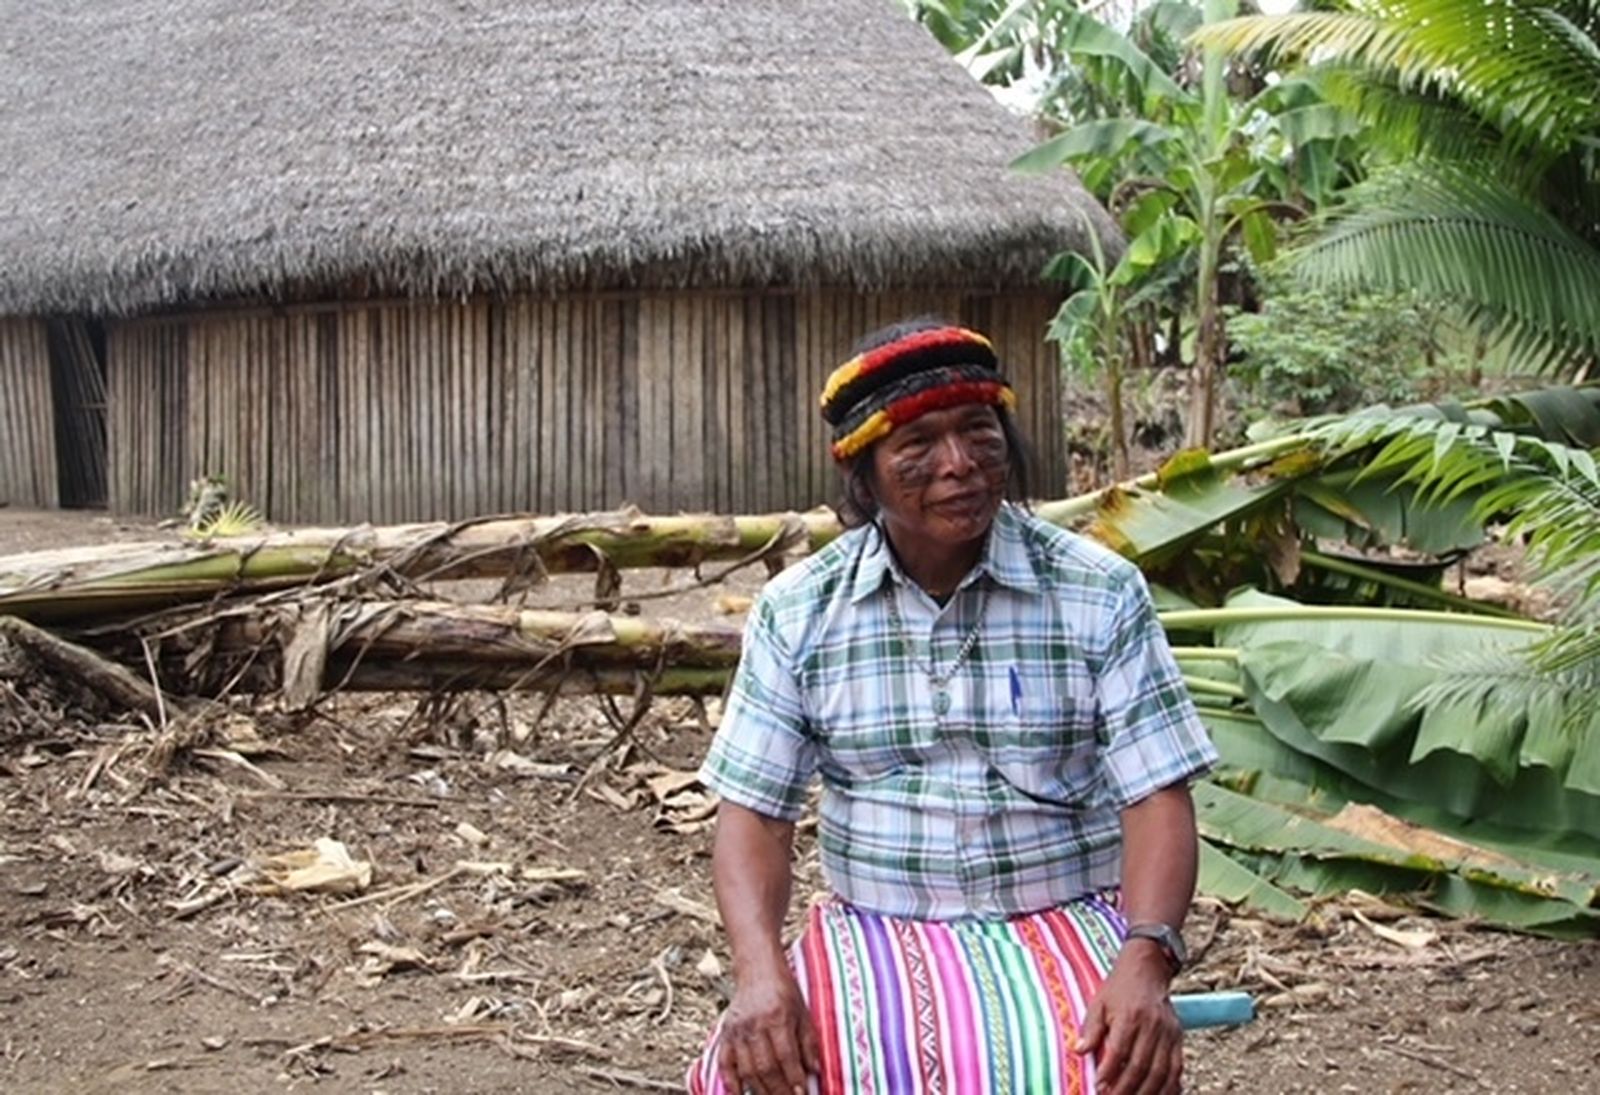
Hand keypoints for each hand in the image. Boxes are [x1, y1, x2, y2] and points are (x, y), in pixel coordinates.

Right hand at [716, 961, 818, 1094]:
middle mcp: (755, 1024)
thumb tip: (815, 1071)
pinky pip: (725, 1063)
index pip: (785, 1055)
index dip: (794, 1078)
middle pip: (765, 1067)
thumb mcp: (803, 1013)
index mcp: (777, 1016)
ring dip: (760, 1091)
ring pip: (746, 1070)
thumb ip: (809, 1043)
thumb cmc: (784, 992)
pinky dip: (731, 1083)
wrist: (757, 971)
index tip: (802, 1094)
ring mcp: (737, 1030)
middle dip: (779, 1091)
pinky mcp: (725, 1034)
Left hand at [1073, 941, 1182, 1094]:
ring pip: (1160, 1072)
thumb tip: (1079, 1050)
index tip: (1099, 1087)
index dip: (1109, 1072)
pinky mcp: (1178, 1038)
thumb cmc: (1120, 987)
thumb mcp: (1099, 1002)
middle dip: (1125, 1089)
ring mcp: (1168, 1033)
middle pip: (1140, 1066)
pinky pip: (1176, 1068)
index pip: (1119, 1050)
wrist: (1147, 969)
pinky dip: (1169, 1087)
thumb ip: (1091, 1028)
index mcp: (1130, 1016)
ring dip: (1146, 1093)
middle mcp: (1152, 1026)